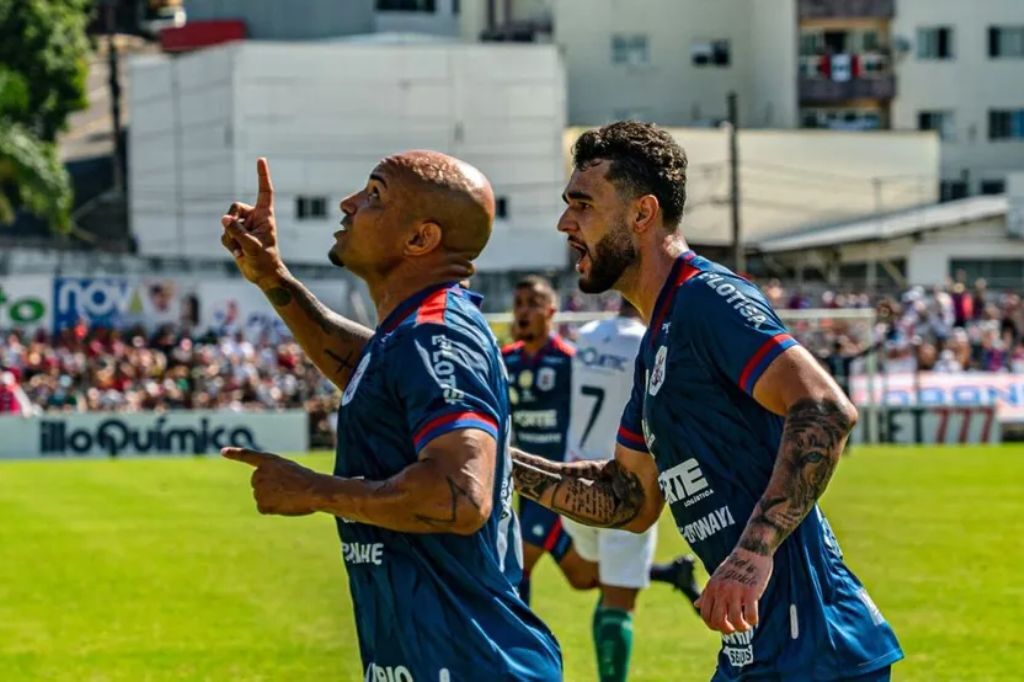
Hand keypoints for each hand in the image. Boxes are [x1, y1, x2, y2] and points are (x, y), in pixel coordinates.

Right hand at [220, 158, 285, 285]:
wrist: (263, 276)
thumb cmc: (265, 261)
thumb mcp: (252, 246)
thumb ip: (237, 232)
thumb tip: (224, 219)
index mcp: (265, 215)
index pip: (264, 192)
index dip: (262, 175)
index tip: (261, 159)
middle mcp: (254, 217)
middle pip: (235, 207)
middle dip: (232, 221)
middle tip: (239, 238)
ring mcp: (244, 226)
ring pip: (226, 223)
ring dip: (231, 238)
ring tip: (243, 250)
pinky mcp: (236, 235)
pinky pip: (224, 235)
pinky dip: (229, 245)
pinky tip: (239, 254)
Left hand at [221, 447, 321, 515]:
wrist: (313, 490)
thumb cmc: (308, 481)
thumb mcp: (291, 471)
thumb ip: (275, 478)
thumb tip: (266, 499)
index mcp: (269, 461)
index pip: (248, 456)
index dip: (235, 454)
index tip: (223, 452)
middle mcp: (259, 473)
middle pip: (258, 484)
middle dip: (269, 487)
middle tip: (288, 488)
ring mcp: (258, 489)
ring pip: (262, 497)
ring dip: (273, 499)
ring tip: (289, 495)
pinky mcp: (261, 503)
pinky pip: (264, 508)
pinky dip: (273, 509)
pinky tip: (285, 504)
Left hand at [694, 547, 771, 633]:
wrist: (751, 550)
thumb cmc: (734, 566)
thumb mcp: (716, 578)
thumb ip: (707, 593)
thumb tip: (696, 605)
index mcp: (711, 588)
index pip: (705, 614)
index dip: (713, 625)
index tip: (723, 626)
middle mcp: (721, 590)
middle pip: (718, 621)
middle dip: (727, 630)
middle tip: (734, 628)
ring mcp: (735, 591)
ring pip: (735, 621)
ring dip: (741, 628)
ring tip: (746, 625)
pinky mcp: (751, 592)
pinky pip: (751, 615)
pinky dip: (753, 621)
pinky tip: (754, 619)